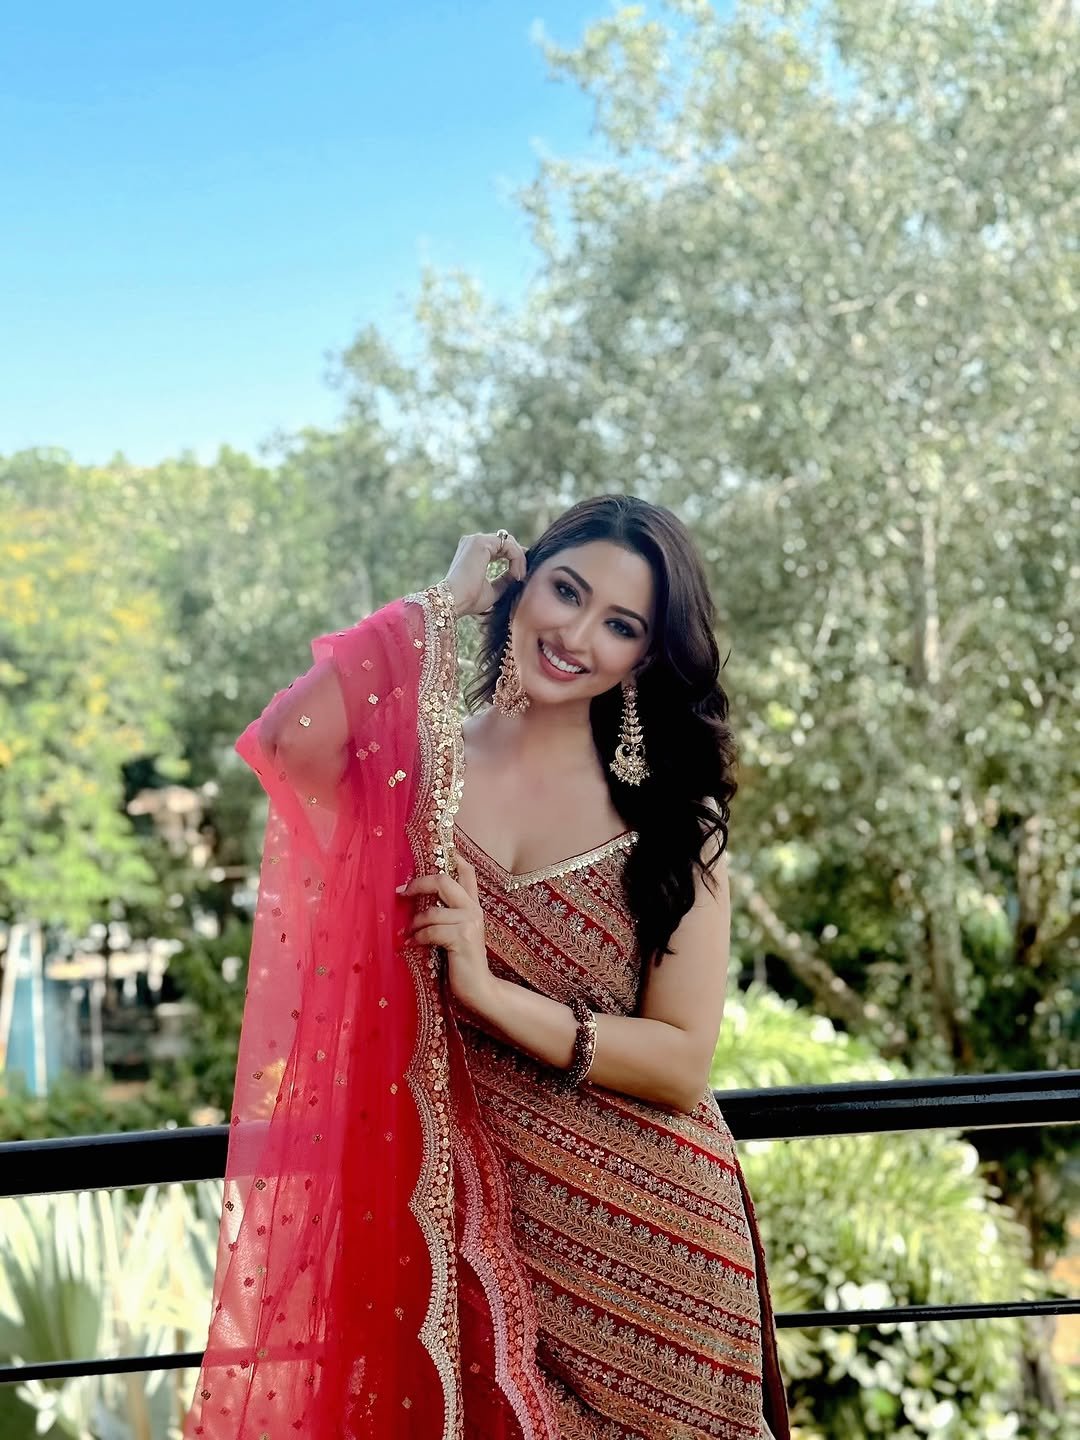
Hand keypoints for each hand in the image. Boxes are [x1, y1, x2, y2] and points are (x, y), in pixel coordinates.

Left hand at [397, 857, 493, 1011]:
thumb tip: (418, 901)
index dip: (454, 856)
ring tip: (409, 935)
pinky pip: (430, 932)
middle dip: (418, 883)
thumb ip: (446, 915)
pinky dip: (417, 939)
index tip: (441, 847)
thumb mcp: (456, 933)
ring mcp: (469, 923)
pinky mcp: (462, 939)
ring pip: (431, 912)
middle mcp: (473, 910)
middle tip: (401, 891)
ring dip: (414, 925)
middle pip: (444, 880)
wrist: (480, 988)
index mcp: (472, 906)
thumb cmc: (462, 962)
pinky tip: (411, 946)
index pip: (467, 872)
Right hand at [442, 531, 527, 617]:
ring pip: (509, 542)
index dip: (515, 558)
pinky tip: (516, 574)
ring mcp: (476, 540)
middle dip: (519, 558)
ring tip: (519, 578)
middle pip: (506, 541)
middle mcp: (473, 542)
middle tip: (522, 577)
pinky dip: (517, 558)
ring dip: (519, 559)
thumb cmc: (469, 599)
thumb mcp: (493, 589)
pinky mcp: (481, 542)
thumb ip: (505, 579)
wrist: (455, 602)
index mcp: (474, 551)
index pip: (501, 547)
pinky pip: (508, 545)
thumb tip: (518, 574)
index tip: (521, 577)